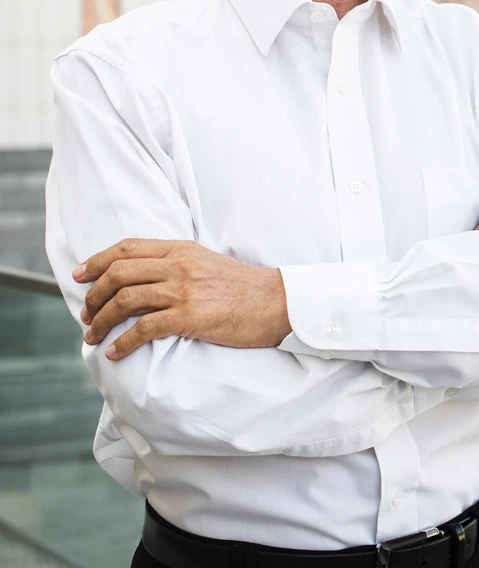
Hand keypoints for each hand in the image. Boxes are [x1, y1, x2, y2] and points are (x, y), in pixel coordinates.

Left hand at [72, 239, 290, 360]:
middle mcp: (179, 265)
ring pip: (126, 300)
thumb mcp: (208, 263)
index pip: (128, 248)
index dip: (97, 260)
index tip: (80, 275)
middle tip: (85, 313)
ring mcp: (184, 290)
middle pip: (119, 273)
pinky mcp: (190, 316)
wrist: (276, 302)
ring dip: (101, 320)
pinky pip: (144, 328)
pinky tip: (114, 352)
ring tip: (92, 335)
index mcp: (182, 249)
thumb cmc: (244, 287)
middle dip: (94, 294)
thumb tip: (147, 278)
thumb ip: (179, 264)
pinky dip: (123, 342)